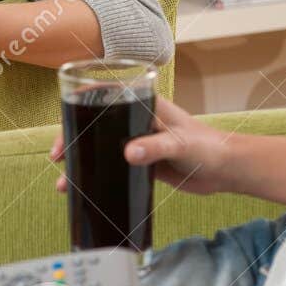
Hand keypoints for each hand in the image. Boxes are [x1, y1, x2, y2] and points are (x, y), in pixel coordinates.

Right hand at [50, 97, 236, 196]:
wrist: (227, 170)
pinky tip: (85, 190)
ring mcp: (138, 141)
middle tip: (58, 158)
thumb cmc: (209, 146)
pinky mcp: (143, 162)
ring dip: (82, 163)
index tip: (64, 127)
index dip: (78, 108)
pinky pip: (114, 167)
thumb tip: (128, 154)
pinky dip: (98, 176)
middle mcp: (136, 119)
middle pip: (95, 125)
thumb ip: (156, 147)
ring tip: (65, 184)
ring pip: (101, 148)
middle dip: (72, 140)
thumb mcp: (181, 144)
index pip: (103, 96)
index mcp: (143, 103)